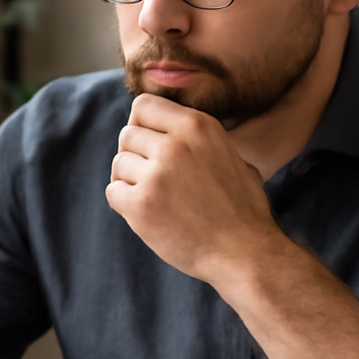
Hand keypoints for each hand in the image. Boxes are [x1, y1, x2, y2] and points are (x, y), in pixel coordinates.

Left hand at [106, 93, 280, 283]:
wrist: (244, 252)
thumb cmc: (242, 209)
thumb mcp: (232, 156)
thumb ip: (199, 139)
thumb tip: (171, 129)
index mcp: (198, 126)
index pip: (143, 106)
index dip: (142, 125)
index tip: (150, 144)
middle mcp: (175, 145)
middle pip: (127, 135)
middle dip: (136, 155)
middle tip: (153, 178)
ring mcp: (156, 175)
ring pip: (118, 163)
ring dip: (130, 180)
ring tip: (155, 198)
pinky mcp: (141, 205)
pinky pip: (113, 191)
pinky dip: (125, 203)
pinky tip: (148, 213)